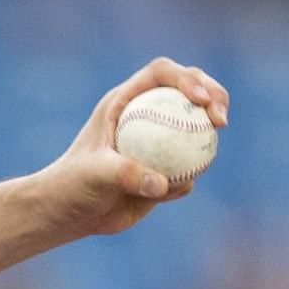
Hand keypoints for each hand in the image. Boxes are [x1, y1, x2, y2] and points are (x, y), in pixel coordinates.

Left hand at [36, 56, 230, 238]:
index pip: (162, 74)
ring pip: (195, 131)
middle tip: (221, 120)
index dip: (187, 78)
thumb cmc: (72, 185)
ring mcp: (157, 142)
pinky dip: (186, 180)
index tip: (201, 100)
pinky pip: (186, 170)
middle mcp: (144, 115)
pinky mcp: (164, 168)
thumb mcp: (93, 175)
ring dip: (207, 141)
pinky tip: (168, 194)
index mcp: (124, 101)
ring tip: (204, 160)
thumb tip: (162, 183)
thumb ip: (125, 174)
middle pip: (189, 91)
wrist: (68, 213)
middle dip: (214, 96)